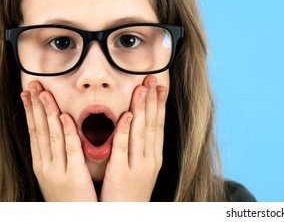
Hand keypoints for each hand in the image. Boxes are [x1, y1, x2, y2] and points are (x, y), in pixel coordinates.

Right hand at [20, 81, 97, 201]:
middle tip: (31, 84)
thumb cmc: (71, 199)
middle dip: (35, 105)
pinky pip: (70, 150)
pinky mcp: (73, 176)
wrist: (75, 220)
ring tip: (43, 93)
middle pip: (39, 130)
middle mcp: (45, 165)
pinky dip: (67, 132)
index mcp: (42, 164)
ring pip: (52, 136)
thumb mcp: (60, 174)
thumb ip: (60, 154)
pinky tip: (63, 117)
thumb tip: (61, 131)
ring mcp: (57, 171)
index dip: (31, 110)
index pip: (35, 131)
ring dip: (47, 112)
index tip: (28, 91)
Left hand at [99, 75, 166, 200]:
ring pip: (141, 131)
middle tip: (153, 77)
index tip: (160, 84)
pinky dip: (126, 130)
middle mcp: (150, 159)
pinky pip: (124, 148)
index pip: (158, 124)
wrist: (126, 217)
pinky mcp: (123, 173)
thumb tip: (134, 126)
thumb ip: (137, 149)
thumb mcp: (139, 169)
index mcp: (154, 157)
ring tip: (142, 87)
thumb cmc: (128, 195)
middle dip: (153, 99)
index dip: (159, 103)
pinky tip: (128, 115)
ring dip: (142, 107)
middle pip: (153, 123)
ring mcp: (139, 166)